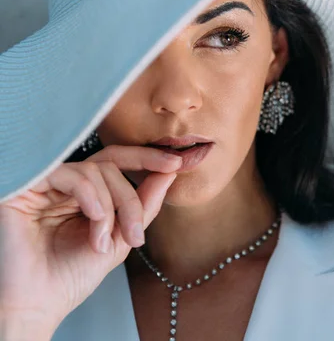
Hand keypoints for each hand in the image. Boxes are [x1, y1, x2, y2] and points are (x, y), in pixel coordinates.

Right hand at [0, 145, 181, 335]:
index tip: (178, 162)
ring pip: (95, 171)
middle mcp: (65, 183)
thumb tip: (169, 173)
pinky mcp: (26, 186)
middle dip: (133, 196)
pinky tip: (95, 219)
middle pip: (111, 163)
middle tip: (138, 230)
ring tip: (104, 242)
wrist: (39, 304)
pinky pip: (69, 175)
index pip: (118, 162)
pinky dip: (90, 196)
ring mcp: (46, 182)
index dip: (148, 158)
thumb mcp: (121, 238)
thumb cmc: (73, 275)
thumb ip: (144, 205)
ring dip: (111, 207)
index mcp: (86, 192)